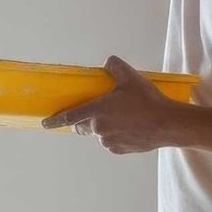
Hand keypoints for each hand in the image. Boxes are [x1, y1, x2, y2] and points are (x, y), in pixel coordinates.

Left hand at [42, 56, 184, 154]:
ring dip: (104, 127)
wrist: (166, 124)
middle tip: (98, 111)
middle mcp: (98, 129)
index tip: (45, 123)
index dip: (55, 120)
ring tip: (124, 117)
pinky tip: (130, 127)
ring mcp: (108, 141)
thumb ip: (115, 66)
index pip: (69, 117)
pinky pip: (111, 142)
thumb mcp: (130, 77)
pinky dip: (115, 135)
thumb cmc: (147, 100)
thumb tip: (108, 62)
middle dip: (84, 121)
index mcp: (96, 111)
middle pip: (83, 126)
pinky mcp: (119, 150)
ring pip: (99, 134)